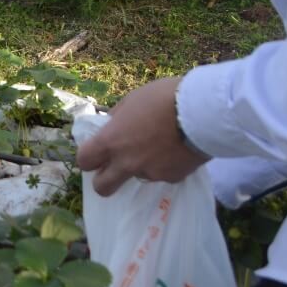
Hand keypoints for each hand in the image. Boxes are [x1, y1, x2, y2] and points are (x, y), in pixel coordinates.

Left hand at [77, 77, 209, 195]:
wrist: (202, 111)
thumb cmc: (163, 98)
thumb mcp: (132, 100)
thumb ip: (117, 118)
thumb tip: (111, 126)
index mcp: (111, 141)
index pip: (84, 161)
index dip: (87, 158)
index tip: (95, 152)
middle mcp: (126, 163)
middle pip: (102, 187)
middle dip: (104, 180)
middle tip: (114, 168)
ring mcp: (150, 173)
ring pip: (137, 177)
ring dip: (141, 166)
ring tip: (159, 145)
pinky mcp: (172, 178)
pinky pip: (162, 174)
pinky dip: (165, 165)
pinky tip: (176, 149)